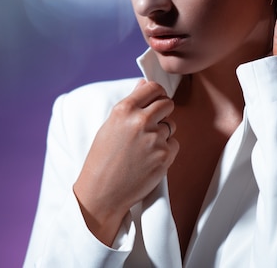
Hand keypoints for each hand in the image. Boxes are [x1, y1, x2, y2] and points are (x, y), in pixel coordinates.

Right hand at [73, 79, 178, 245]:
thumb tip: (144, 84)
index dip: (156, 94)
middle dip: (163, 111)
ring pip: (171, 126)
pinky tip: (149, 158)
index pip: (152, 88)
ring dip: (162, 133)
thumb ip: (130, 104)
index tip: (155, 100)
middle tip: (152, 124)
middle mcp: (140, 121)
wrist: (102, 191)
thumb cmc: (102, 158)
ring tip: (143, 147)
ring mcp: (154, 139)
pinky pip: (174, 144)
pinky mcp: (164, 156)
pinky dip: (166, 150)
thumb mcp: (110, 125)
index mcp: (124, 109)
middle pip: (167, 104)